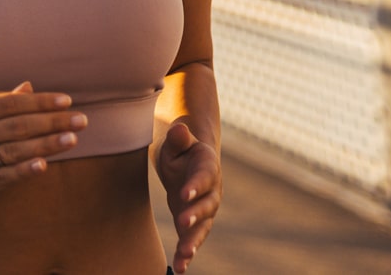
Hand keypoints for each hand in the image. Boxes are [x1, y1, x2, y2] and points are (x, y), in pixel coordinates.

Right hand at [0, 82, 86, 210]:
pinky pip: (3, 177)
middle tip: (81, 120)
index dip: (40, 101)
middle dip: (52, 121)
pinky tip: (45, 164)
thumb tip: (29, 88)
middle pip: (16, 126)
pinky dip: (25, 169)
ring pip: (14, 150)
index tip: (66, 101)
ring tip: (72, 138)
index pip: (9, 103)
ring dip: (46, 144)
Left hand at [155, 121, 220, 272]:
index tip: (183, 193)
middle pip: (207, 205)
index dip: (195, 185)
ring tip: (184, 256)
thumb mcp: (178, 141)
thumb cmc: (181, 150)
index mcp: (208, 167)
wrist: (189, 162)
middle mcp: (211, 191)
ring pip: (202, 227)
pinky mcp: (195, 223)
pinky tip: (179, 268)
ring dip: (193, 242)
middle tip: (183, 222)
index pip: (203, 177)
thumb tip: (178, 130)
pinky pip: (192, 239)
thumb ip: (178, 138)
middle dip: (195, 215)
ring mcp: (205, 209)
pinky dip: (186, 253)